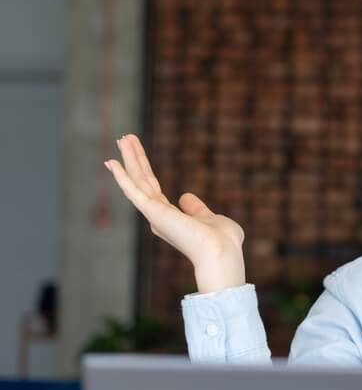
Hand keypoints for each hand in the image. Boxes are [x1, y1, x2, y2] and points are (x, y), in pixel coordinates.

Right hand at [105, 133, 246, 293]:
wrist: (222, 252)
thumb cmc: (222, 241)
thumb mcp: (210, 218)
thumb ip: (196, 208)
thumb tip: (185, 196)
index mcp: (169, 218)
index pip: (152, 187)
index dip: (143, 169)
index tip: (136, 152)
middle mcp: (157, 216)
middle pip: (142, 180)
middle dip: (134, 158)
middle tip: (124, 137)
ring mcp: (154, 214)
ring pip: (138, 180)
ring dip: (129, 158)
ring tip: (122, 137)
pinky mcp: (154, 212)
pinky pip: (134, 191)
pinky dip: (121, 177)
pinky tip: (111, 162)